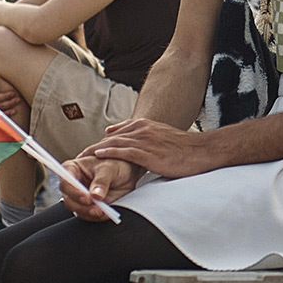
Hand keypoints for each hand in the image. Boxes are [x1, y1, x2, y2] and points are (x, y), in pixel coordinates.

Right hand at [62, 153, 134, 221]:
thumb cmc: (115, 164)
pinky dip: (95, 217)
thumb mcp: (109, 169)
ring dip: (88, 212)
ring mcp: (79, 196)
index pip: (65, 179)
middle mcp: (73, 183)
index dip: (73, 189)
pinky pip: (85, 215)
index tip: (86, 196)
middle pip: (67, 197)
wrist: (127, 175)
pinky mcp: (87, 206)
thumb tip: (96, 195)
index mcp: (73, 168)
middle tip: (95, 207)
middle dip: (81, 204)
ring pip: (75, 208)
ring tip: (102, 211)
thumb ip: (102, 181)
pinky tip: (105, 214)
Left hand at [88, 117, 225, 181]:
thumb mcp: (163, 139)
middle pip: (112, 137)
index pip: (119, 131)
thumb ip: (148, 139)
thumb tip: (142, 147)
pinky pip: (124, 152)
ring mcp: (145, 140)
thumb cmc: (185, 149)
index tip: (91, 149)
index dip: (104, 141)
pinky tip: (98, 156)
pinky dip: (109, 153)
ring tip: (83, 156)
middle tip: (80, 154)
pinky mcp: (149, 153)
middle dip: (95, 146)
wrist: (202, 151)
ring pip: (115, 143)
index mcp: (146, 126)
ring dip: (97, 150)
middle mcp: (143, 130)